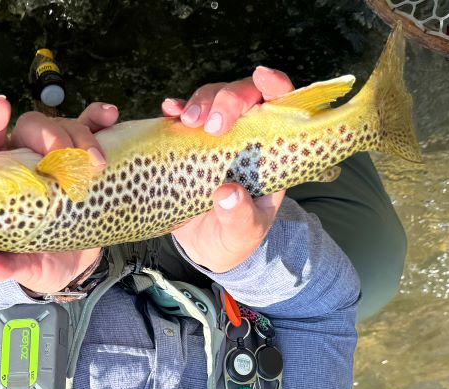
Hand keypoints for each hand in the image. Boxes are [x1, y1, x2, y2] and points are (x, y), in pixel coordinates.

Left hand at [0, 96, 117, 294]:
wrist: (75, 265)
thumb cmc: (40, 261)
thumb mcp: (23, 267)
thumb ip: (3, 265)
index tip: (1, 108)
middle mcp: (25, 158)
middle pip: (30, 129)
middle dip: (49, 134)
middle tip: (64, 154)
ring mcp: (56, 153)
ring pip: (63, 126)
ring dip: (81, 136)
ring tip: (97, 161)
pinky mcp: (84, 154)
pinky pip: (91, 126)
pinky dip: (100, 118)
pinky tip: (110, 116)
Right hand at [163, 67, 294, 272]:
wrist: (205, 249)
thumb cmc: (234, 238)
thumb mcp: (244, 235)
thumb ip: (241, 217)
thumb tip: (229, 193)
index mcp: (269, 152)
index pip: (281, 107)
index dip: (276, 86)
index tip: (264, 79)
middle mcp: (245, 136)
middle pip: (243, 96)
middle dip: (228, 99)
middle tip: (212, 125)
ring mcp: (214, 137)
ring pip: (212, 99)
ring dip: (200, 102)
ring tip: (186, 122)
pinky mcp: (187, 142)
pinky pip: (181, 116)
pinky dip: (174, 109)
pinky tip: (167, 111)